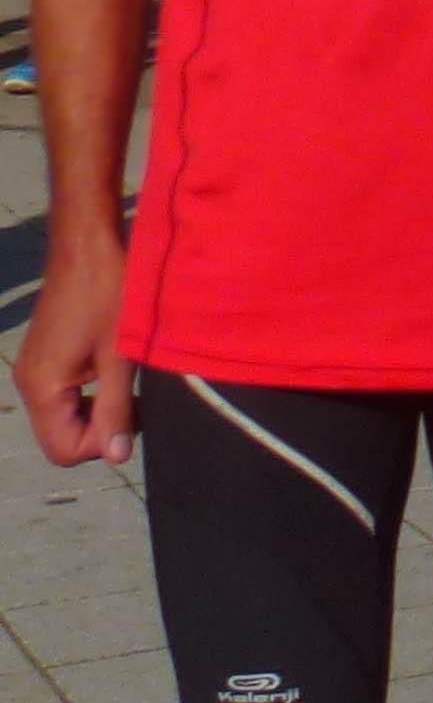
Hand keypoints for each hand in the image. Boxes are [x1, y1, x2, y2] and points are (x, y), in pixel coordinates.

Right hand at [14, 234, 133, 466]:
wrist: (88, 245)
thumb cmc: (109, 294)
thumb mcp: (120, 356)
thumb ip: (118, 409)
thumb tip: (116, 457)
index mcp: (43, 389)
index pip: (64, 451)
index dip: (101, 444)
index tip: (131, 414)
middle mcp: (29, 384)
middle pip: (62, 438)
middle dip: (100, 429)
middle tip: (133, 397)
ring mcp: (33, 370)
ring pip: (64, 416)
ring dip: (98, 409)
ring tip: (124, 378)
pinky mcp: (44, 357)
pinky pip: (63, 394)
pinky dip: (90, 392)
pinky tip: (113, 366)